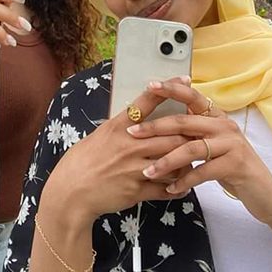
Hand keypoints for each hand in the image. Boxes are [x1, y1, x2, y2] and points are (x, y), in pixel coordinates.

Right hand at [43, 79, 192, 224]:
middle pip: (170, 133)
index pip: (148, 101)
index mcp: (118, 126)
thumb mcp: (100, 135)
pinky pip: (165, 188)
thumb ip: (120, 128)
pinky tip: (183, 187)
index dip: (168, 88)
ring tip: (194, 160)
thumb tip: (135, 122)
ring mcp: (135, 167)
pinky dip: (176, 188)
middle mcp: (130, 144)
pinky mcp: (137, 190)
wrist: (71, 192)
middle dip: (188, 133)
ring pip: (172, 160)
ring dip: (186, 161)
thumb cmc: (81, 161)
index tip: (185, 79)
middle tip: (200, 131)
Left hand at [130, 80, 271, 224]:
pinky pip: (203, 172)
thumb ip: (194, 132)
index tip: (150, 85)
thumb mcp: (212, 145)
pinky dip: (184, 181)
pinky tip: (171, 189)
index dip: (171, 89)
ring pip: (191, 148)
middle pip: (185, 121)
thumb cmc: (232, 167)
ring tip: (148, 171)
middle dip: (155, 127)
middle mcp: (224, 125)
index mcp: (216, 116)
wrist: (266, 192)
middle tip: (133, 133)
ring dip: (166, 161)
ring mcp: (231, 144)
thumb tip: (161, 123)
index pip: (192, 96)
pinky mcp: (236, 165)